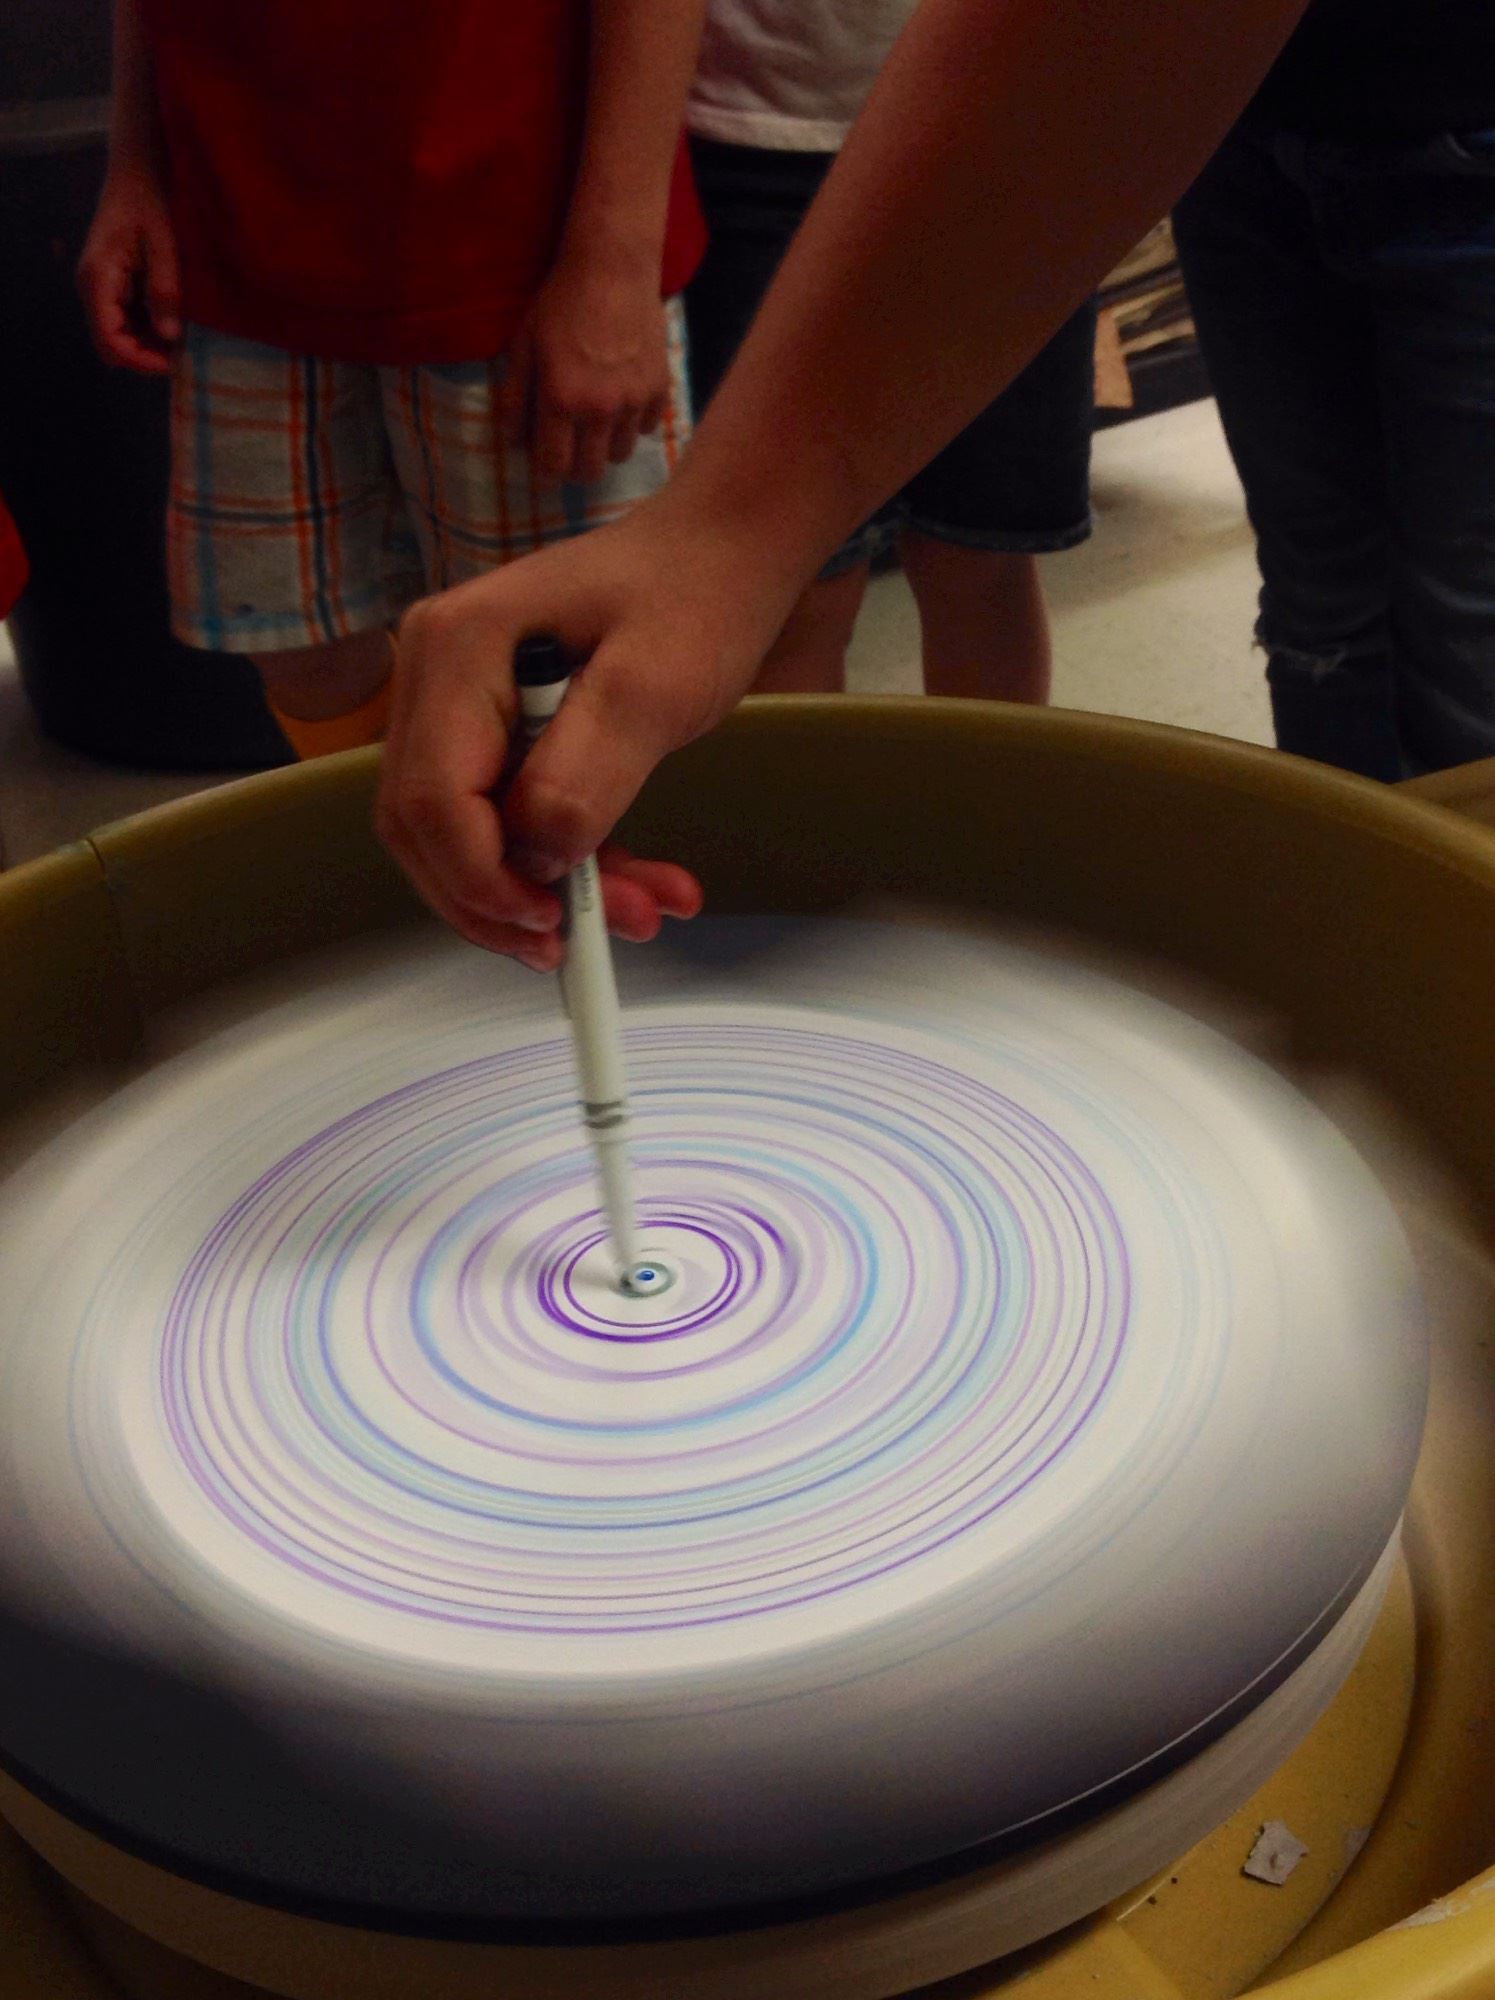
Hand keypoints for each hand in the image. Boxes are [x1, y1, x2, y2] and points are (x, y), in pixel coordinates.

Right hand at [77, 166, 181, 375]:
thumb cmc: (149, 200)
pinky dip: (150, 329)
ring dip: (150, 345)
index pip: (110, 340)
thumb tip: (169, 336)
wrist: (137, 173)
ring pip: (121, 337)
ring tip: (185, 340)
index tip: (176, 362)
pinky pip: (128, 321)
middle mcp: (92, 289)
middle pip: (113, 345)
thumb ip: (164, 289)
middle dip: (147, 356)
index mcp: (98, 279)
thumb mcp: (164, 243)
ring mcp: (101, 289)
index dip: (141, 360)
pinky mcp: (114, 287)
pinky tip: (176, 324)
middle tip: (185, 354)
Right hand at [377, 496, 806, 961]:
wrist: (724, 548)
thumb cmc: (696, 592)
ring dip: (542, 891)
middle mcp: (436, 671)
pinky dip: (563, 861)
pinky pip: (504, 816)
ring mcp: (458, 699)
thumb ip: (587, 773)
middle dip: (502, 900)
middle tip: (578, 946)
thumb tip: (538, 856)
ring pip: (464, 835)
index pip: (432, 798)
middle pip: (426, 828)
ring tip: (638, 913)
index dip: (481, 878)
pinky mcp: (493, 724)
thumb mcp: (655, 686)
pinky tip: (634, 883)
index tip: (551, 922)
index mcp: (458, 646)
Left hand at [498, 245, 670, 485]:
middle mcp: (599, 408)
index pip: (553, 464)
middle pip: (590, 470)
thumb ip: (515, 397)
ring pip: (620, 454)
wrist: (613, 267)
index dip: (546, 476)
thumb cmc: (560, 302)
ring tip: (595, 428)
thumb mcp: (523, 345)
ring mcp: (633, 400)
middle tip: (569, 455)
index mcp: (561, 399)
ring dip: (603, 448)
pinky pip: (646, 428)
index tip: (544, 473)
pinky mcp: (658, 388)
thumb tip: (513, 441)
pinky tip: (622, 405)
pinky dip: (632, 425)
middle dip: (575, 470)